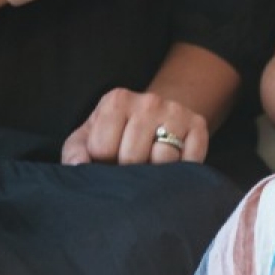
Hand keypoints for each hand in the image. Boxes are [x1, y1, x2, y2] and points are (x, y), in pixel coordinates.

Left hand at [62, 87, 209, 165]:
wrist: (157, 115)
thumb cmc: (116, 133)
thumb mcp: (88, 137)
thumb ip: (75, 152)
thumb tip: (79, 166)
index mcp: (117, 100)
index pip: (102, 149)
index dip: (102, 164)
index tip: (107, 160)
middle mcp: (149, 101)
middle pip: (133, 157)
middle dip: (129, 171)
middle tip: (130, 167)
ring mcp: (176, 112)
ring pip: (163, 161)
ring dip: (155, 174)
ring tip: (150, 167)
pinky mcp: (199, 126)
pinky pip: (189, 163)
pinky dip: (180, 173)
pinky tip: (171, 167)